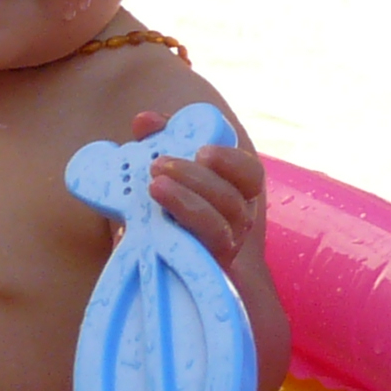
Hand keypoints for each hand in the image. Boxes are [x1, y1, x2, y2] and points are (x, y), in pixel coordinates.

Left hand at [137, 110, 266, 273]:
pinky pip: (201, 253)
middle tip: (159, 164)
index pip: (250, 174)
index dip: (231, 160)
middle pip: (232, 199)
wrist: (140, 258)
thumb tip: (145, 121)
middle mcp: (233, 221)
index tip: (202, 150)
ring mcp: (220, 248)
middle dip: (197, 178)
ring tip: (154, 186)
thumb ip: (155, 141)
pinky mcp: (202, 269)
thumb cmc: (155, 206)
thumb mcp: (155, 172)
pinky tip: (155, 221)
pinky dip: (181, 233)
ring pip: (219, 226)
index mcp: (230, 192)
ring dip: (187, 201)